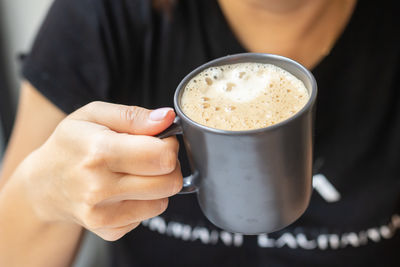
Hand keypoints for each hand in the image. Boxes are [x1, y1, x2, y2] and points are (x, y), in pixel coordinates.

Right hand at [22, 102, 181, 240]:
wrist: (45, 183)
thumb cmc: (71, 144)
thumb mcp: (95, 115)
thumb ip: (134, 115)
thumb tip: (166, 118)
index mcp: (99, 152)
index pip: (162, 157)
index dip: (169, 145)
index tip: (160, 140)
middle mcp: (99, 188)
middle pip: (169, 182)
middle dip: (169, 166)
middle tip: (151, 156)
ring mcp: (103, 214)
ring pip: (163, 201)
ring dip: (158, 184)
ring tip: (135, 172)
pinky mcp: (109, 230)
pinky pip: (148, 215)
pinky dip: (144, 201)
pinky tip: (125, 189)